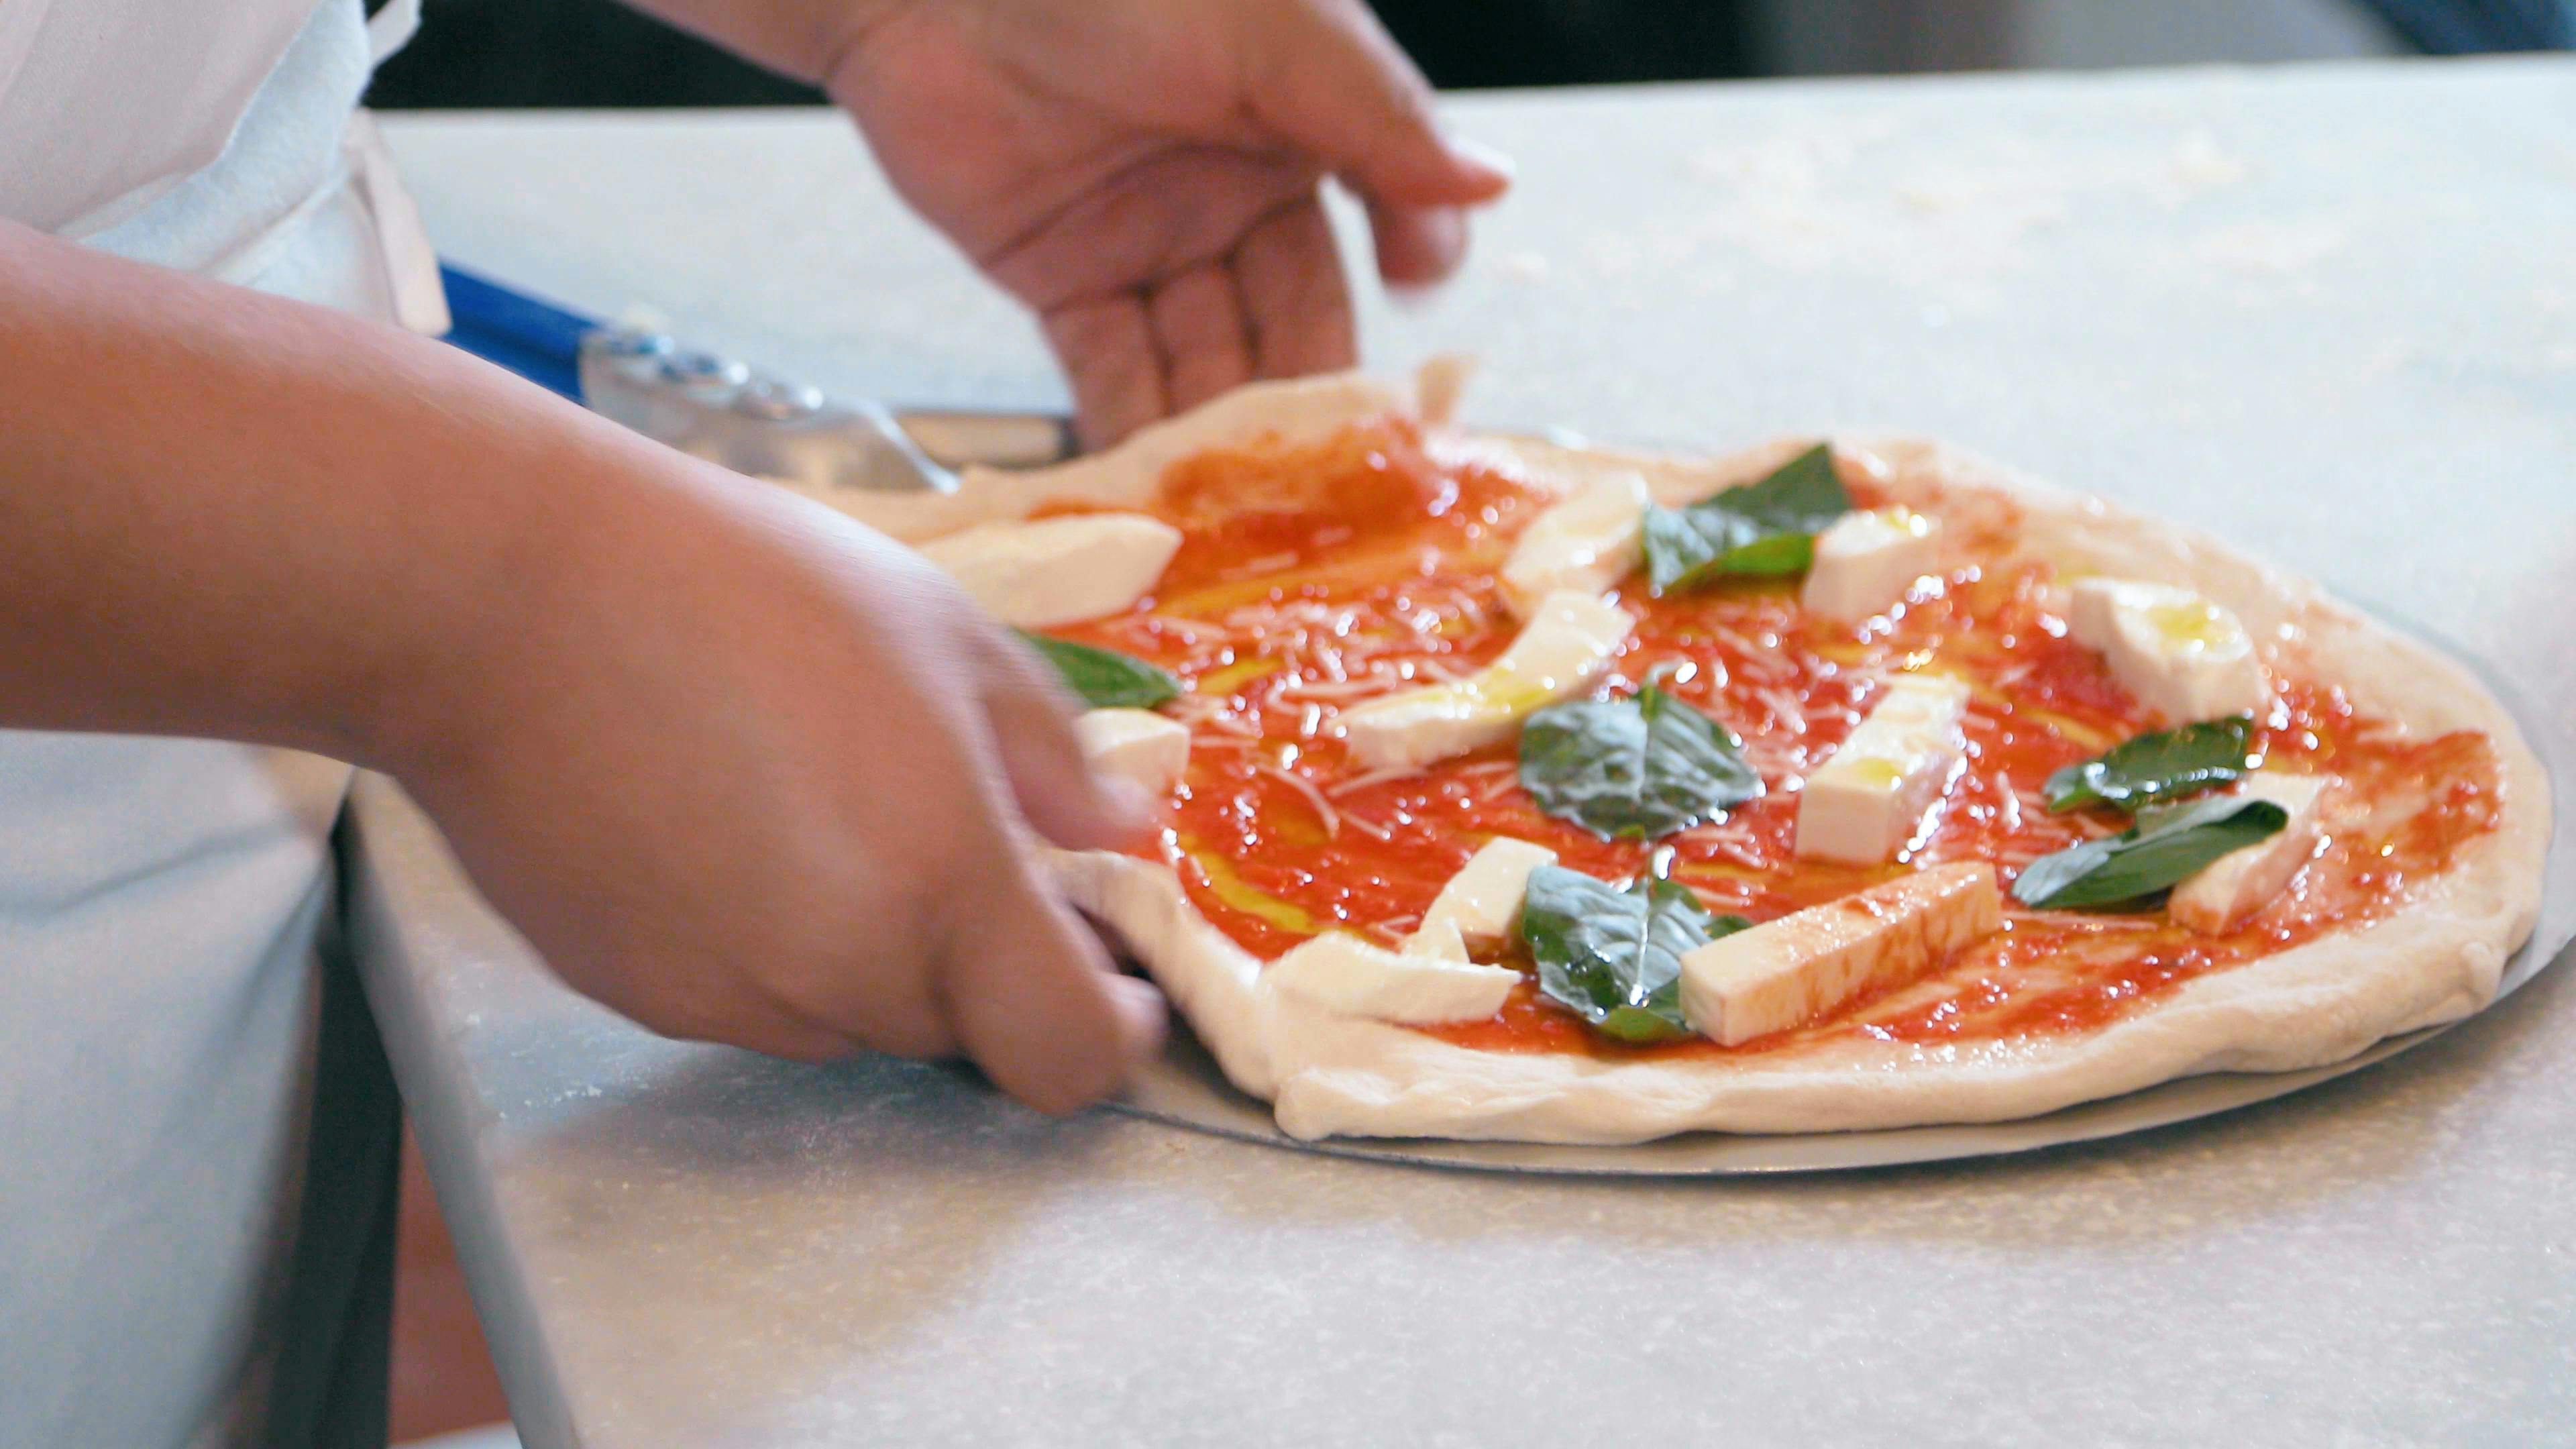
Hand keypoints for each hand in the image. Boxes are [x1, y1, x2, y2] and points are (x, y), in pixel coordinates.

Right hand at [398, 461, 1164, 1112]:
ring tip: (816, 804)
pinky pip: (750, 999)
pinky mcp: (638, 994)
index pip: (1070, 1056)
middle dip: (984, 955)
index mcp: (945, 886)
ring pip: (852, 1018)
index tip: (1114, 976)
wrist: (505, 599)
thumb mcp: (947, 636)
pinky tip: (729, 827)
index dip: (1114, 1029)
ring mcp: (729, 997)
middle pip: (963, 1030)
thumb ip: (1054, 759)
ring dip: (874, 951)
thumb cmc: (737, 588)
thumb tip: (1119, 834)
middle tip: (948, 832)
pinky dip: (771, 943)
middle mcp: (842, 973)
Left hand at [825, 0, 1511, 445]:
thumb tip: (1490, 185)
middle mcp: (1233, 190)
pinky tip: (1155, 493)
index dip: (1400, 289)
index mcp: (1301, 123)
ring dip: (1219, 437)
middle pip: (1290, 316)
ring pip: (1204, 358)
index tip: (1413, 336)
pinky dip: (1128, 435)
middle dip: (1306, 398)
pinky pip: (1110, 372)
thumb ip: (1377, 115)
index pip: (1380, 221)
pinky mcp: (1061, 281)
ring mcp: (1149, 242)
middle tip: (1329, 485)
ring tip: (1242, 513)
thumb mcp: (1271, 32)